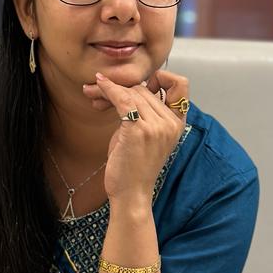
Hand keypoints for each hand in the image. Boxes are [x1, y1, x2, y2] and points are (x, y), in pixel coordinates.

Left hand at [83, 69, 189, 206]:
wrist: (131, 194)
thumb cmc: (134, 166)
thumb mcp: (146, 135)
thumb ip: (144, 112)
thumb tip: (126, 88)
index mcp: (177, 123)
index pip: (180, 85)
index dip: (162, 78)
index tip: (139, 85)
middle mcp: (170, 123)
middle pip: (144, 89)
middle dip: (120, 86)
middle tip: (98, 88)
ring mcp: (156, 127)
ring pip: (131, 92)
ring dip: (108, 89)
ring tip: (91, 91)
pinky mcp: (139, 131)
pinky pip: (122, 99)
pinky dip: (108, 90)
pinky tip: (98, 86)